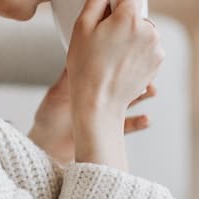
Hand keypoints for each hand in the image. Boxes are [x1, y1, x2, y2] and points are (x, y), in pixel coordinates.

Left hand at [29, 67, 157, 164]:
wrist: (47, 147)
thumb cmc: (48, 117)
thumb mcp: (56, 95)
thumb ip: (67, 78)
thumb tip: (75, 52)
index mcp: (89, 83)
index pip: (108, 68)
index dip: (120, 61)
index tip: (131, 55)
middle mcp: (101, 96)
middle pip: (124, 81)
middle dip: (137, 76)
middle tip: (147, 71)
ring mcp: (107, 113)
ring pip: (130, 101)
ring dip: (143, 96)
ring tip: (152, 91)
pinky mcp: (110, 131)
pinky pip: (130, 126)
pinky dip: (140, 122)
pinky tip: (146, 118)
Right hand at [66, 0, 164, 167]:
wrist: (98, 102)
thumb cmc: (85, 66)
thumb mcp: (82, 27)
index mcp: (130, 18)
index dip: (115, 4)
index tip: (105, 19)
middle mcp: (148, 31)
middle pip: (137, 13)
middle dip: (124, 21)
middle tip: (105, 41)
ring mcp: (156, 47)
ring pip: (143, 30)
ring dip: (131, 36)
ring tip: (112, 55)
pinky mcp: (158, 62)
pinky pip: (148, 46)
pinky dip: (137, 51)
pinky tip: (121, 64)